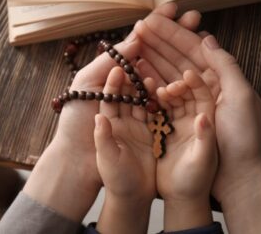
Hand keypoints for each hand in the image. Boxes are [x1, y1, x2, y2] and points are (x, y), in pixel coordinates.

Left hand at [22, 3, 202, 221]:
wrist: (80, 165)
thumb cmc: (75, 123)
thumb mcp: (86, 86)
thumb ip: (107, 64)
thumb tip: (133, 42)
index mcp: (115, 75)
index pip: (139, 45)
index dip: (156, 27)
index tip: (172, 10)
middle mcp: (132, 87)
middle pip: (157, 57)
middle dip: (174, 36)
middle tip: (193, 17)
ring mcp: (145, 104)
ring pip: (165, 76)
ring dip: (181, 55)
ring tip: (198, 35)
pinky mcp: (153, 124)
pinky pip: (167, 102)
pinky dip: (180, 85)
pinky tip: (194, 69)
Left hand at [94, 67, 155, 233]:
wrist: (131, 197)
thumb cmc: (113, 177)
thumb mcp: (105, 157)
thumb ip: (103, 137)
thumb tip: (99, 117)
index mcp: (106, 124)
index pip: (108, 97)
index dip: (113, 82)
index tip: (119, 66)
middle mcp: (121, 122)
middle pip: (125, 95)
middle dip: (130, 79)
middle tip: (139, 62)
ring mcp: (136, 127)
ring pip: (140, 102)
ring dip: (144, 88)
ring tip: (150, 75)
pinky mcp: (150, 133)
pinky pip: (152, 114)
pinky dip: (155, 103)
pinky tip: (161, 92)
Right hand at [132, 4, 260, 231]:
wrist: (236, 178)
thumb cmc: (244, 138)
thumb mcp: (242, 97)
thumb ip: (225, 66)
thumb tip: (207, 37)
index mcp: (219, 78)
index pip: (193, 49)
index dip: (173, 34)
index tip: (153, 21)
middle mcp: (203, 87)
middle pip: (177, 59)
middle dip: (158, 42)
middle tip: (138, 27)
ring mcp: (188, 103)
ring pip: (167, 75)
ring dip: (151, 59)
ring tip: (134, 45)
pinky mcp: (176, 118)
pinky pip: (161, 97)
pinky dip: (150, 83)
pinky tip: (138, 72)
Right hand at [156, 70, 216, 231]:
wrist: (184, 200)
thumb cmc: (201, 179)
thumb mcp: (207, 157)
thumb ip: (207, 136)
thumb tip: (203, 117)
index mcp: (210, 118)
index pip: (204, 91)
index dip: (195, 80)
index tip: (185, 73)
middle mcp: (196, 116)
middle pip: (185, 88)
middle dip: (174, 74)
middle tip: (166, 65)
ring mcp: (180, 122)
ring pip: (170, 96)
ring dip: (160, 84)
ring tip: (147, 73)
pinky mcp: (166, 130)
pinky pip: (159, 108)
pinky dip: (152, 98)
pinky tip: (143, 91)